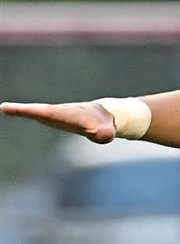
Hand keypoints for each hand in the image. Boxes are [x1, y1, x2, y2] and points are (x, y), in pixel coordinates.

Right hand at [1, 101, 116, 142]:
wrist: (103, 115)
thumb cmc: (102, 125)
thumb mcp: (105, 131)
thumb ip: (105, 133)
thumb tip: (106, 136)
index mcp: (66, 115)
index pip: (47, 113)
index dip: (31, 112)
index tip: (10, 108)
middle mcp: (56, 112)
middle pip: (36, 110)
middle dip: (21, 109)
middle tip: (3, 107)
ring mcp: (52, 114)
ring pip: (34, 111)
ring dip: (18, 109)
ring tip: (3, 107)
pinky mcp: (50, 117)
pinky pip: (35, 113)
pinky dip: (22, 111)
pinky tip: (7, 109)